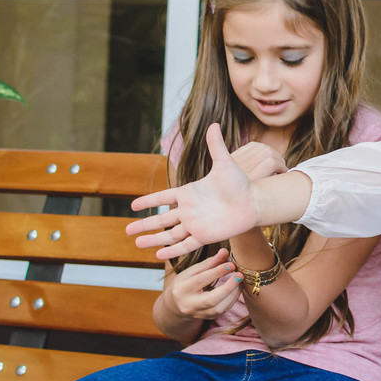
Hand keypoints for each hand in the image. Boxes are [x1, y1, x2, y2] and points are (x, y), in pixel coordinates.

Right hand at [127, 124, 282, 259]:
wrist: (254, 202)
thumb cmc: (240, 183)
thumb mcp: (224, 164)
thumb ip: (215, 146)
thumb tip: (213, 124)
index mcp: (190, 193)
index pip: (163, 198)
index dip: (148, 201)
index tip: (133, 206)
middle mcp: (190, 210)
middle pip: (161, 219)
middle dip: (144, 225)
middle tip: (127, 230)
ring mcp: (196, 224)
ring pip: (170, 234)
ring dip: (153, 240)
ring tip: (137, 244)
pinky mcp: (205, 236)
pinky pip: (185, 245)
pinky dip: (172, 250)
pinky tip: (159, 255)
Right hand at [162, 248, 242, 319]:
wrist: (175, 304)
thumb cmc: (185, 283)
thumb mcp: (192, 271)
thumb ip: (209, 262)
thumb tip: (225, 252)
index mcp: (182, 289)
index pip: (201, 280)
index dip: (218, 272)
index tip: (231, 264)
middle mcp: (188, 304)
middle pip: (210, 300)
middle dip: (228, 287)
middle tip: (239, 275)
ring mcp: (198, 314)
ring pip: (219, 308)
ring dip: (233, 294)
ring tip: (240, 281)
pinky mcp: (207, 318)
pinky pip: (222, 311)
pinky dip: (232, 299)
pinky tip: (237, 289)